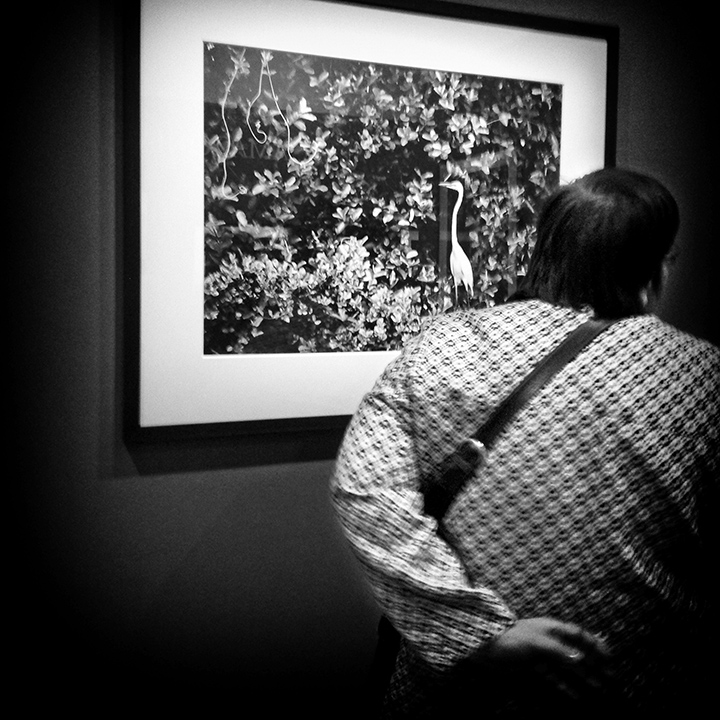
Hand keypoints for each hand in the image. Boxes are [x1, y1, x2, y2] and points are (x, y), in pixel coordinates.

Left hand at [460, 617, 616, 709]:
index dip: (594, 643)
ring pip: (568, 671)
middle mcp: (548, 643)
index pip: (577, 634)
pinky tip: (576, 700)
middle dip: (594, 667)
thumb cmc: (509, 640)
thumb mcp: (535, 642)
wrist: (482, 652)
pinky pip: (554, 683)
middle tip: (611, 680)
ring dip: (584, 681)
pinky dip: (566, 690)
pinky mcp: (533, 674)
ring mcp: (541, 659)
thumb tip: (581, 660)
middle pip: (575, 655)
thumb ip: (559, 651)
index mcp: (550, 629)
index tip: (610, 657)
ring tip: (599, 692)